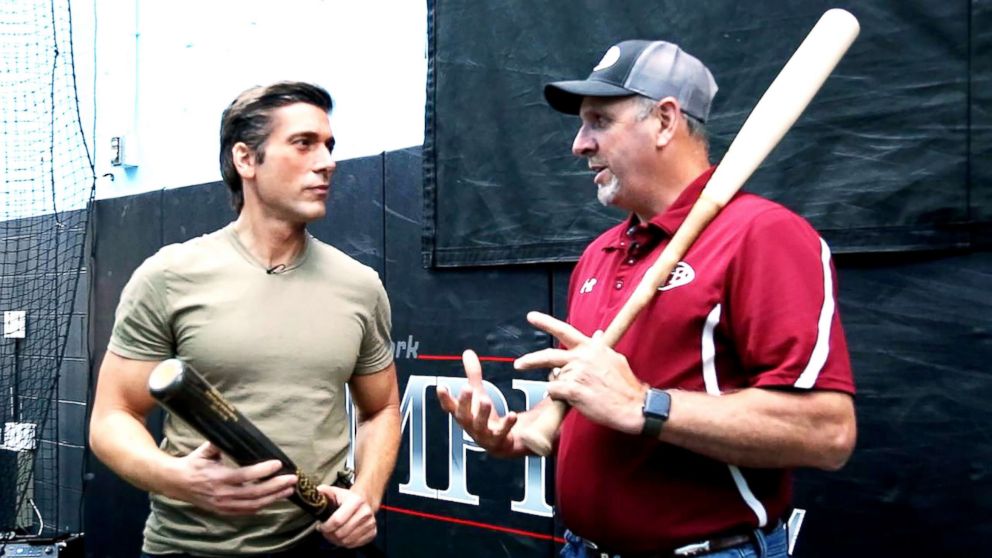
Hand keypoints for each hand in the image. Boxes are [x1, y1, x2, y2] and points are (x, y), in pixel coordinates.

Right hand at [162, 442, 297, 514]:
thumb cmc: (193, 463)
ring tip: (289, 490)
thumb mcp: (204, 450)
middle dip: (276, 486)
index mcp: (218, 477)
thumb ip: (218, 443)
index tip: (278, 463)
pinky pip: (247, 511)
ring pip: (254, 505)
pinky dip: (262, 506)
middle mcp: (222, 494)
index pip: (245, 475)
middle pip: (255, 493)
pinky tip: (274, 499)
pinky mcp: (224, 511)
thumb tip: (233, 431)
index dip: (263, 470)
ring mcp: (223, 505)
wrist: (176, 483)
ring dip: (274, 498)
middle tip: (292, 479)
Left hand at [316, 485, 376, 547]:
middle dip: (329, 534)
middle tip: (326, 531)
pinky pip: (355, 544)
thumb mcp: (335, 492)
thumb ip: (324, 491)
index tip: (320, 526)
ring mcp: (370, 524)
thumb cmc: (347, 498)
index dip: (325, 527)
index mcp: (356, 501)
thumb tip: (315, 493)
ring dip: (336, 540)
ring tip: (333, 533)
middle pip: (341, 533)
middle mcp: (365, 512)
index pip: (337, 521)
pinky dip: (346, 543)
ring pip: (347, 541)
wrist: (365, 501)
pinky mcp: (373, 532)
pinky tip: (342, 536)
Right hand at [437, 350, 518, 456]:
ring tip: (485, 400)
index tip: (441, 387)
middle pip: (463, 415)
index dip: (445, 397)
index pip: (450, 406)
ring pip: (480, 425)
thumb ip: (473, 375)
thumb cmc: (485, 417)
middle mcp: (470, 425)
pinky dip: (507, 424)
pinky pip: (502, 432)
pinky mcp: (498, 440)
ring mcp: (483, 434)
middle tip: (466, 388)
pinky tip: (512, 415)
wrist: (499, 443)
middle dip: (464, 402)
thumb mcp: (478, 394)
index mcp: (463, 413)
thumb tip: (468, 352)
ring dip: (482, 413)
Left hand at [514, 311, 646, 433]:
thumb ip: (600, 348)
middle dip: (530, 360)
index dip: (546, 323)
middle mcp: (582, 357)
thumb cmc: (626, 386)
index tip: (531, 317)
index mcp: (591, 347)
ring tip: (579, 393)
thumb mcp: (614, 358)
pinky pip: (554, 391)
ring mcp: (577, 373)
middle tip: (519, 364)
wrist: (635, 405)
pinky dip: (559, 397)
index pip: (564, 331)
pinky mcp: (573, 389)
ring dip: (561, 387)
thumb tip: (596, 335)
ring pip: (554, 379)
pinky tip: (574, 399)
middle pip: (548, 356)